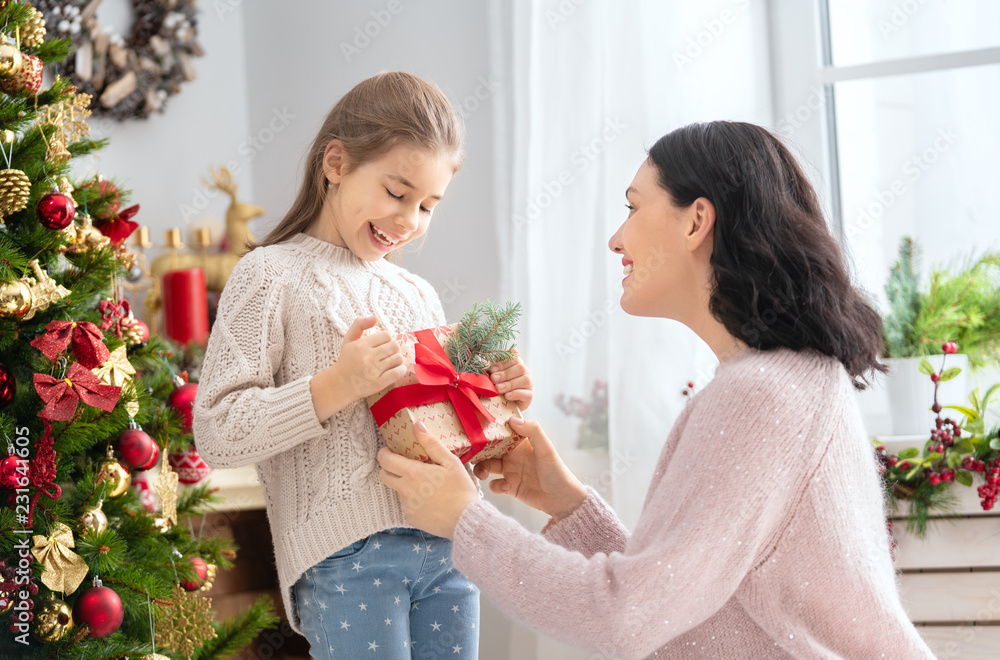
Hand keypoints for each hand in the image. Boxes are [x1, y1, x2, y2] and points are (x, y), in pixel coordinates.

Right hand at [337, 316, 406, 398]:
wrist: (340, 384)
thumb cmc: (346, 360)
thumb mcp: (348, 340)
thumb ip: (359, 324)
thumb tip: (375, 317)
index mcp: (361, 345)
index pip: (386, 336)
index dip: (387, 339)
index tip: (383, 345)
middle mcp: (367, 357)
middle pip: (394, 346)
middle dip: (394, 349)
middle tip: (389, 353)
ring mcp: (373, 371)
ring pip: (398, 358)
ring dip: (398, 359)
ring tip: (392, 362)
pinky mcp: (378, 383)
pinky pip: (397, 372)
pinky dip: (401, 370)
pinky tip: (397, 369)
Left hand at [377, 421, 479, 538]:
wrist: (465, 520)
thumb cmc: (460, 490)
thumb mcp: (450, 462)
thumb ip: (431, 443)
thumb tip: (417, 425)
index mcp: (413, 473)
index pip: (385, 460)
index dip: (384, 453)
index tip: (390, 451)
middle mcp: (405, 490)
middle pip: (383, 476)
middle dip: (388, 468)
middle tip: (403, 465)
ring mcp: (406, 506)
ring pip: (396, 490)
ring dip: (403, 484)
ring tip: (424, 484)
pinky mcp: (410, 518)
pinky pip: (405, 505)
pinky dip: (412, 500)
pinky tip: (428, 499)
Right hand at [474, 417, 586, 520]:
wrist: (562, 499)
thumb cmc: (557, 470)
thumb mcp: (546, 449)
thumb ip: (532, 431)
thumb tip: (512, 419)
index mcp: (520, 442)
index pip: (500, 432)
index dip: (488, 431)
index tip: (475, 430)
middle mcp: (512, 455)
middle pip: (488, 450)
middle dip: (478, 452)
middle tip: (471, 455)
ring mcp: (510, 471)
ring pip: (487, 466)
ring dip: (481, 469)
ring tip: (483, 474)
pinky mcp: (509, 487)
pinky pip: (494, 485)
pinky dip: (496, 486)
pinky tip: (507, 487)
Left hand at [488, 350, 532, 409]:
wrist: (501, 407)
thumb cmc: (496, 388)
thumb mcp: (492, 377)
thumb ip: (491, 369)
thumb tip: (483, 361)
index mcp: (516, 364)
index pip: (514, 358)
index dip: (503, 362)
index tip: (492, 369)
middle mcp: (525, 372)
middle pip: (520, 368)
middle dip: (505, 374)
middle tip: (493, 379)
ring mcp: (529, 384)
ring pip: (525, 380)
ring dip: (510, 384)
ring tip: (498, 389)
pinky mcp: (529, 396)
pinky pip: (527, 394)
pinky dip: (516, 394)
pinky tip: (507, 396)